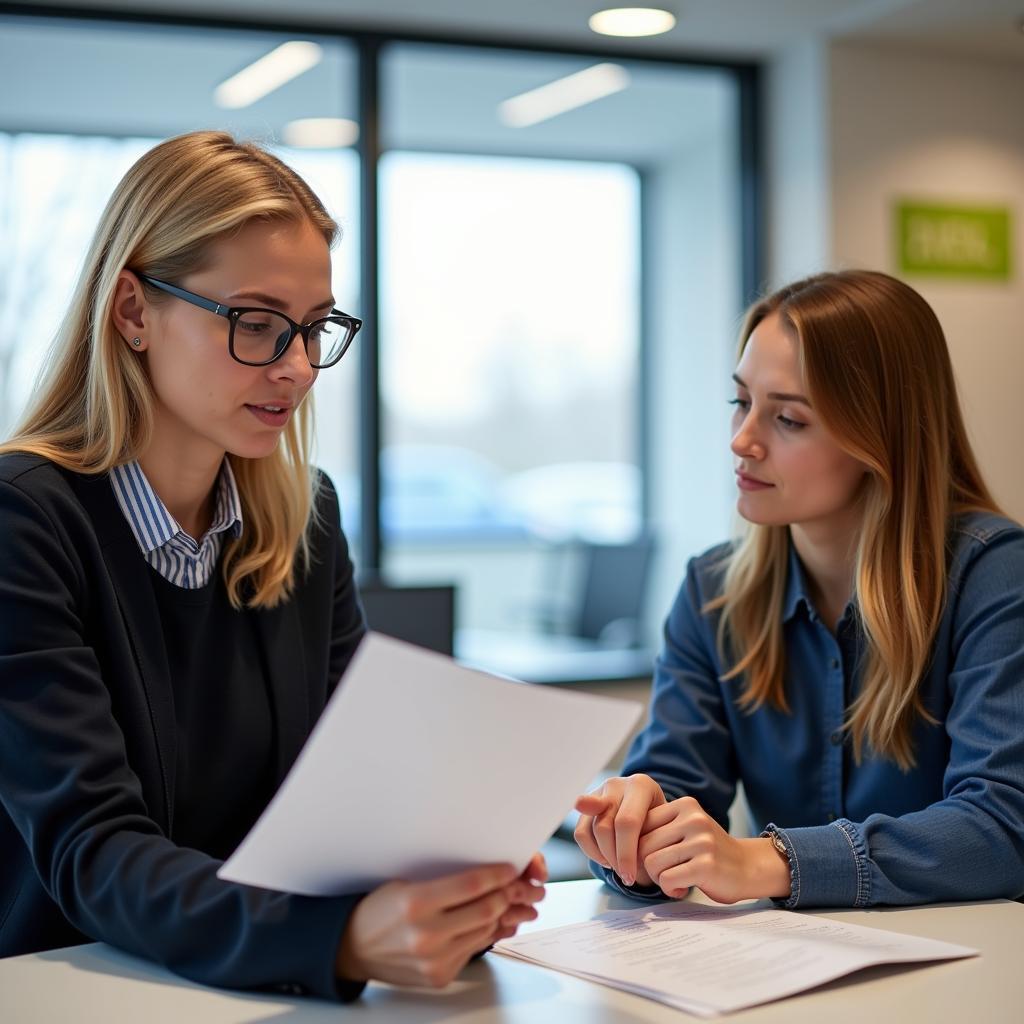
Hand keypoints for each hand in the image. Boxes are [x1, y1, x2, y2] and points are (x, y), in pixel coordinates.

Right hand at [335, 858, 545, 988]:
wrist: (355, 947)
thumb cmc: (379, 909)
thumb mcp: (405, 884)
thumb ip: (442, 881)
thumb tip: (483, 874)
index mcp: (415, 904)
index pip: (470, 885)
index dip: (496, 875)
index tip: (509, 868)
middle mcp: (426, 935)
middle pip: (484, 910)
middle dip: (505, 894)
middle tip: (513, 884)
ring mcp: (434, 960)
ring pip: (483, 932)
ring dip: (499, 915)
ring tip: (506, 901)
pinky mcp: (439, 976)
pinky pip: (472, 950)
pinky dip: (482, 934)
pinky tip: (486, 922)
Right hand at [573, 774, 666, 886]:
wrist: (651, 807)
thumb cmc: (661, 822)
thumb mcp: (665, 828)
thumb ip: (655, 842)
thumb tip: (640, 875)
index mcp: (640, 785)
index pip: (628, 822)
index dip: (627, 854)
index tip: (630, 877)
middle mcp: (617, 784)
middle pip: (606, 826)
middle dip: (614, 858)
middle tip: (627, 876)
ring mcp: (599, 791)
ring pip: (592, 830)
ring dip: (603, 856)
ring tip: (619, 867)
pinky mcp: (586, 803)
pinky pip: (581, 832)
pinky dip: (591, 851)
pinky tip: (607, 858)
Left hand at [638, 797, 790, 902]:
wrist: (749, 867)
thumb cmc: (708, 852)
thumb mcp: (685, 829)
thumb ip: (658, 829)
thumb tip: (617, 841)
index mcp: (684, 805)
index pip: (639, 824)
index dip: (636, 847)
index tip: (647, 860)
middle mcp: (693, 818)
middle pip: (641, 845)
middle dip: (645, 866)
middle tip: (662, 874)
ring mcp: (701, 841)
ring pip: (651, 863)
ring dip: (658, 879)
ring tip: (674, 879)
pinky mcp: (706, 865)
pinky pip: (667, 879)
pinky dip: (669, 888)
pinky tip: (683, 887)